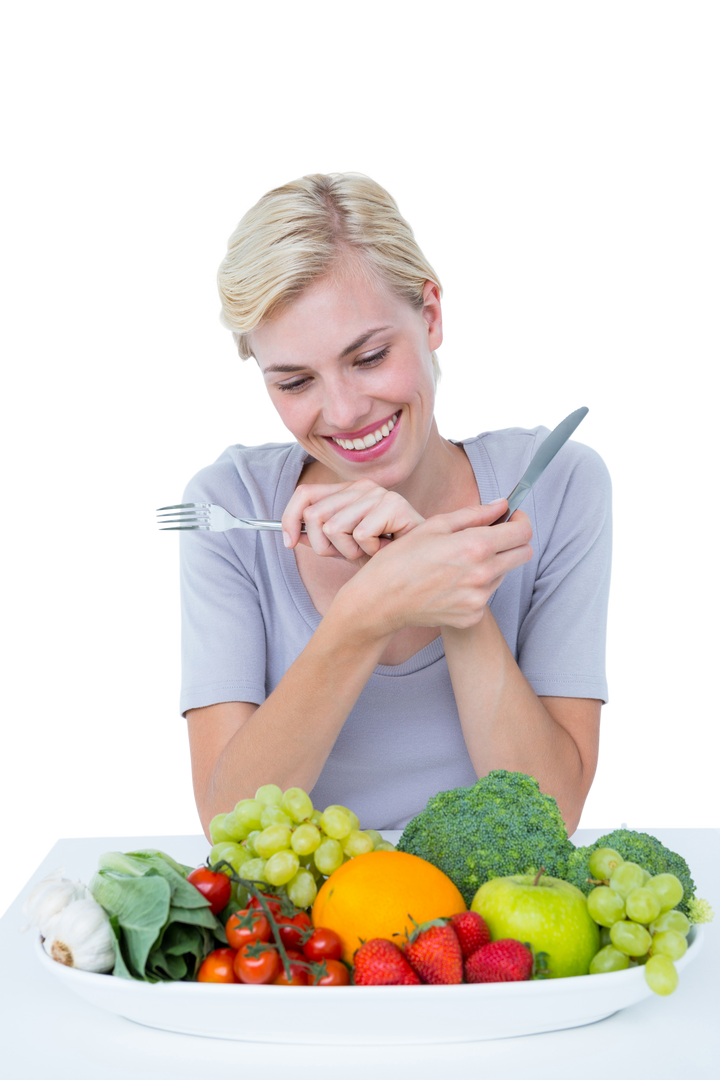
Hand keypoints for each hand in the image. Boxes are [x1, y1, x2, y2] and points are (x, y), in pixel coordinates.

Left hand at [281, 479, 425, 566]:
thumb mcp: (343, 549)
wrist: (419, 567)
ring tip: (371, 551)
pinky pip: (360, 535)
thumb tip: (291, 535)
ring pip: (334, 528)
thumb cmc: (383, 557)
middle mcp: (362, 487)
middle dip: (325, 546)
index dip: (289, 518)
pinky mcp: (395, 506)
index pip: (304, 494)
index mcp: (348, 491)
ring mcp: (379, 494)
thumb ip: (319, 540)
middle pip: (314, 516)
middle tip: (351, 553)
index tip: (289, 543)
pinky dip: (369, 551)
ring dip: (350, 551)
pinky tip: (385, 549)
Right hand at [343, 500, 533, 633]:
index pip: (523, 532)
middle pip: (523, 554)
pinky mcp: (471, 616)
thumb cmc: (402, 559)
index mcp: (475, 547)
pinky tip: (450, 583)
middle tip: (491, 536)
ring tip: (458, 563)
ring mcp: (478, 599)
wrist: (381, 600)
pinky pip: (486, 595)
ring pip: (503, 574)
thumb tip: (502, 505)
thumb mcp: (435, 526)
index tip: (511, 518)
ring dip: (491, 564)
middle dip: (512, 541)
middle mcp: (483, 575)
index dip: (520, 520)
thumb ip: (474, 514)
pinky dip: (475, 586)